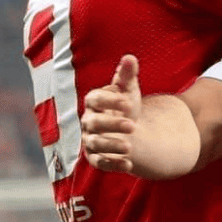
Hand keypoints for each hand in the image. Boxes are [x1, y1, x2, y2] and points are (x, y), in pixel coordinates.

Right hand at [80, 55, 140, 172]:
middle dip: (112, 125)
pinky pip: (100, 163)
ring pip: (96, 144)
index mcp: (94, 102)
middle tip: (132, 125)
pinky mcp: (96, 157)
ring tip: (130, 147)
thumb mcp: (129, 90)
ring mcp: (91, 140)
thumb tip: (130, 57)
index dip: (109, 101)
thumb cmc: (125, 105)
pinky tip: (129, 164)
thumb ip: (127, 75)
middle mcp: (88, 121)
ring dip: (111, 146)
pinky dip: (113, 164)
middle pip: (94, 123)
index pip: (95, 99)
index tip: (128, 103)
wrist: (129, 128)